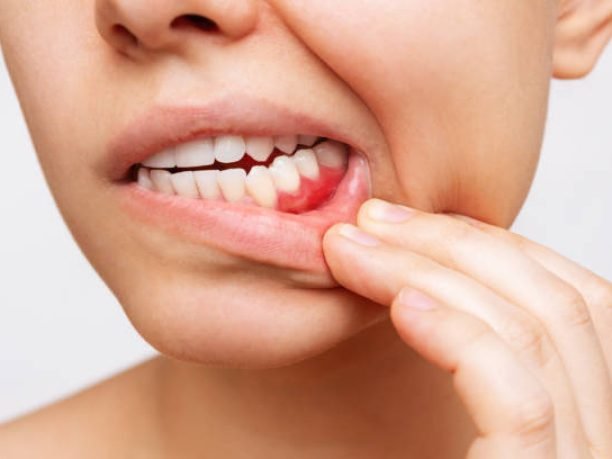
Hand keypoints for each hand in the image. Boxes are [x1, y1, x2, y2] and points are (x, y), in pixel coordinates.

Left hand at [323, 198, 611, 457]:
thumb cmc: (408, 457)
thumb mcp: (456, 410)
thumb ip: (465, 354)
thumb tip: (419, 281)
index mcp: (584, 409)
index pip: (572, 301)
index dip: (496, 245)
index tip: (413, 224)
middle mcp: (597, 434)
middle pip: (555, 301)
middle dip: (457, 242)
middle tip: (372, 219)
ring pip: (529, 330)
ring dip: (429, 271)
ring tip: (350, 249)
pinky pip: (517, 396)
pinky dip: (458, 335)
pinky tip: (400, 306)